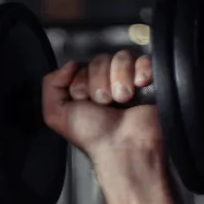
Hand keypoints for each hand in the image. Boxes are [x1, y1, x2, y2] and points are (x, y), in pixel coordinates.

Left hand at [41, 51, 162, 162]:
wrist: (124, 146)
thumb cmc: (92, 135)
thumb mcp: (56, 114)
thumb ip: (51, 86)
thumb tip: (70, 64)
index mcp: (85, 89)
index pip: (81, 65)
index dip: (80, 82)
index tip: (84, 101)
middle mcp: (107, 82)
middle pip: (101, 60)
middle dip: (99, 82)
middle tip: (105, 103)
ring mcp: (130, 80)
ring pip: (122, 57)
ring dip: (120, 79)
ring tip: (123, 100)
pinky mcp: (151, 80)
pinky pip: (146, 59)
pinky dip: (142, 70)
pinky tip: (140, 85)